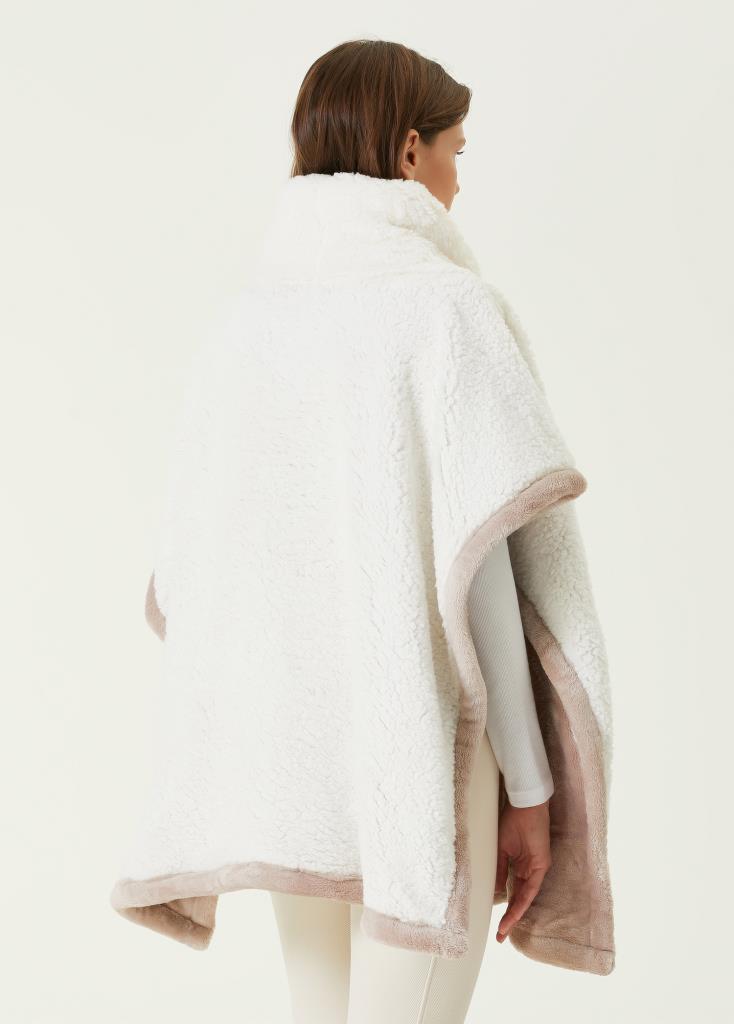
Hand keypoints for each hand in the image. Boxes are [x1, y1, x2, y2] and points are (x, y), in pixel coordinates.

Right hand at [494, 799, 551, 942]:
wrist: (526, 806)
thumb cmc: (512, 822)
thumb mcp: (500, 849)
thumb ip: (498, 870)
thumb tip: (494, 891)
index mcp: (517, 865)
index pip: (510, 892)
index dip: (503, 908)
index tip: (494, 924)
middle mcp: (527, 870)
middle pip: (518, 900)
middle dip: (509, 919)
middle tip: (499, 936)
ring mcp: (535, 869)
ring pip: (525, 898)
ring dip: (515, 915)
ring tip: (504, 930)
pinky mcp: (541, 866)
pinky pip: (531, 889)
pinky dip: (522, 901)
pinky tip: (514, 913)